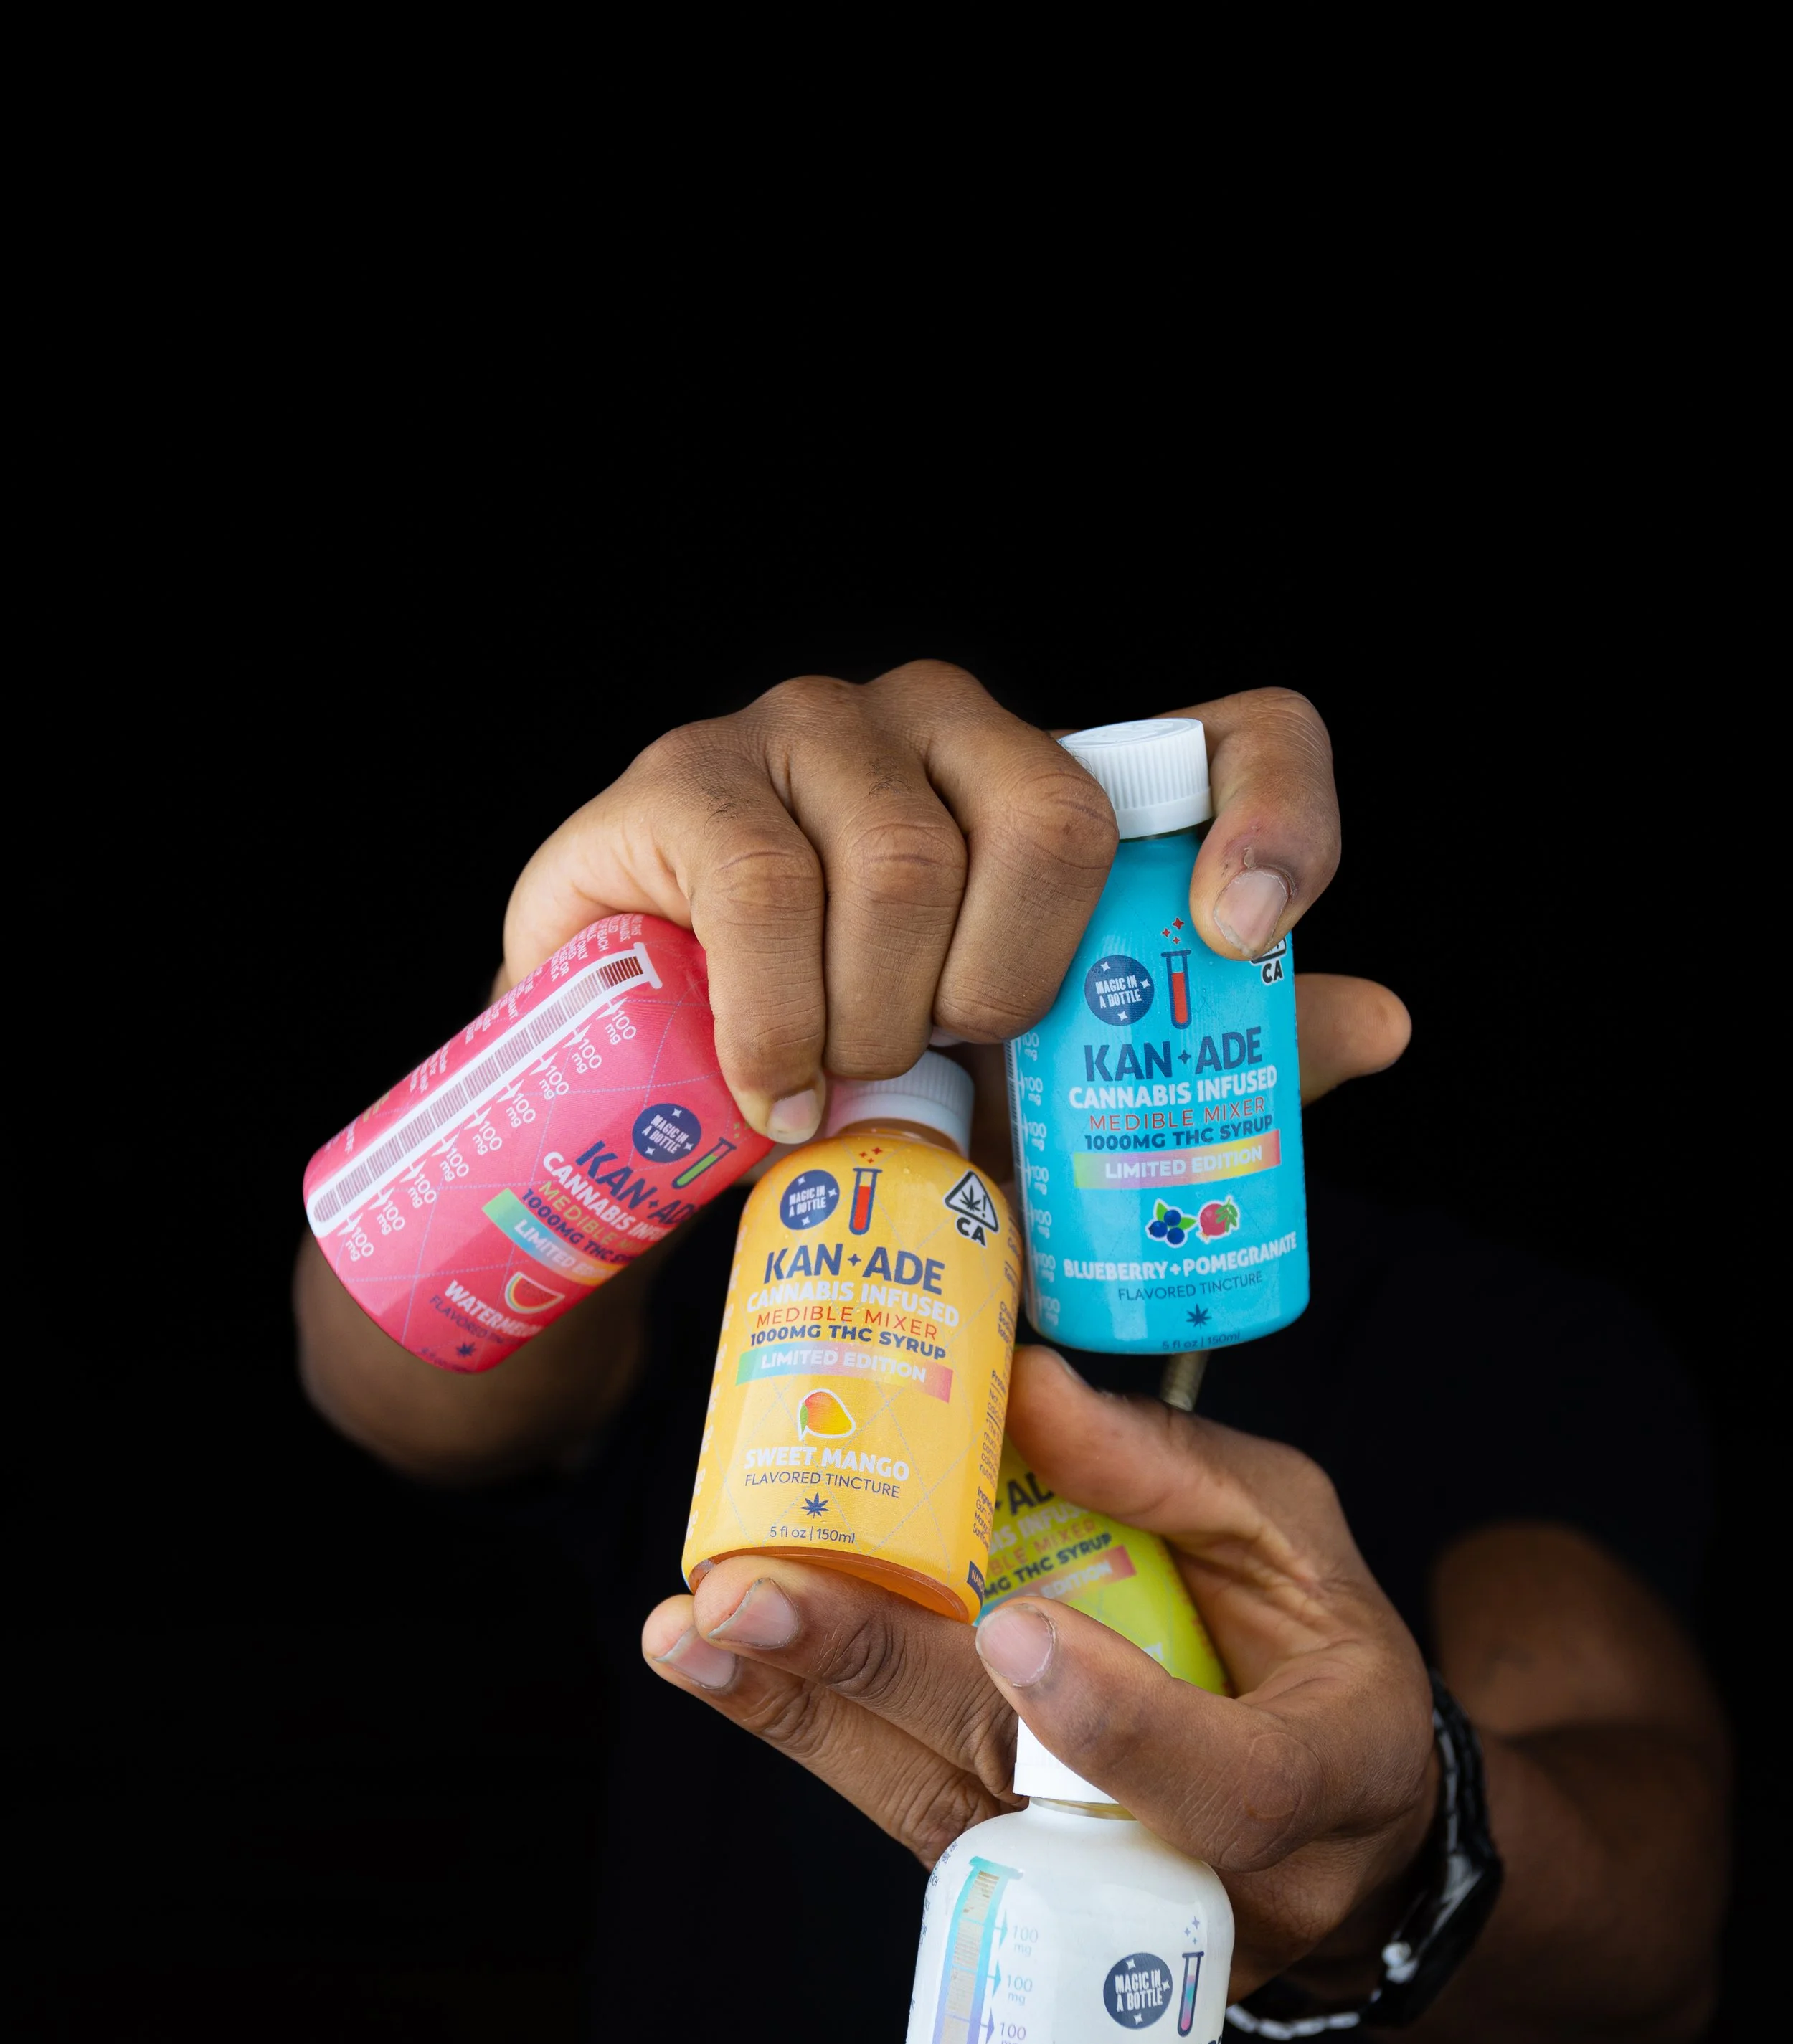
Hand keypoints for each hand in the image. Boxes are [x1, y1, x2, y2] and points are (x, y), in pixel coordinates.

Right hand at [502, 664, 1374, 1142]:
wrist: (661, 1098)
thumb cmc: (871, 1082)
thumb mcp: (1036, 1100)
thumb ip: (1183, 1061)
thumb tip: (1380, 1020)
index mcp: (1065, 788)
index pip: (1234, 732)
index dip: (1274, 810)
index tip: (1238, 931)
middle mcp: (952, 722)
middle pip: (1054, 818)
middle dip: (1006, 988)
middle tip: (946, 1063)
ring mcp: (815, 728)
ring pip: (905, 862)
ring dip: (875, 1023)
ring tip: (838, 1094)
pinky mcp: (692, 774)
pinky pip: (770, 887)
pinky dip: (781, 1025)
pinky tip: (774, 1098)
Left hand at [642, 1347, 1438, 2004]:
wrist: (1335, 1832)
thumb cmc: (1320, 1661)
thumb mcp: (1295, 1541)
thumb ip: (1171, 1475)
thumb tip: (1023, 1390)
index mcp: (1318, 1781)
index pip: (1224, 1784)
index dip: (1111, 1719)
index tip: (1008, 1626)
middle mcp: (1201, 1877)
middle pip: (1025, 1794)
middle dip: (877, 1688)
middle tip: (749, 1602)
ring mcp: (1094, 1904)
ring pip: (936, 1819)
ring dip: (802, 1717)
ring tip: (692, 1633)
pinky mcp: (1015, 1893)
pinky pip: (908, 1814)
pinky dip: (814, 1733)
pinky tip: (726, 1666)